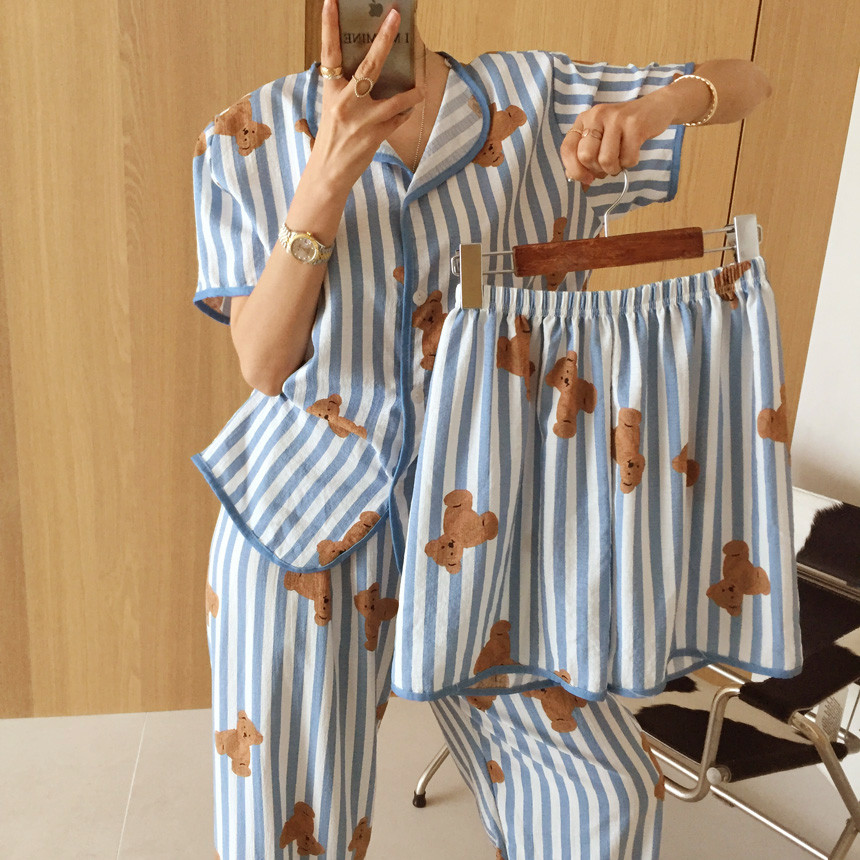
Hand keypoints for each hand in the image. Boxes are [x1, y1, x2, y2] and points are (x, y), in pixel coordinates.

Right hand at [310, 0, 424, 190]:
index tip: (332, 2)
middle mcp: (346, 103)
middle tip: (395, 17)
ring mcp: (363, 120)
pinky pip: (398, 119)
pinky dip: (404, 114)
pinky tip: (407, 111)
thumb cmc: (331, 138)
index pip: (329, 52)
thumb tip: (368, 69)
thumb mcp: (332, 108)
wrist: (328, 173)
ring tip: (420, 89)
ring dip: (411, 93)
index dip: (329, 26)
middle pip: (369, 66)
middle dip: (384, 39)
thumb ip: (346, 88)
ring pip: (395, 99)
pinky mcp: (375, 136)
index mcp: (331, 91)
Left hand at [560, 93, 675, 188]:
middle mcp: (596, 115)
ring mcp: (615, 119)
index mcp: (584, 120)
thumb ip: (585, 157)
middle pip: (585, 156)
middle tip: (607, 165)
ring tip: (620, 159)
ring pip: (606, 160)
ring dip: (614, 168)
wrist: (655, 109)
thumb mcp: (600, 138)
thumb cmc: (623, 129)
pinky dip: (630, 163)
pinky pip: (627, 159)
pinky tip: (633, 151)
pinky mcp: (635, 125)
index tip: (586, 178)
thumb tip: (578, 183)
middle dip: (597, 169)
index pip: (567, 149)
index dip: (574, 169)